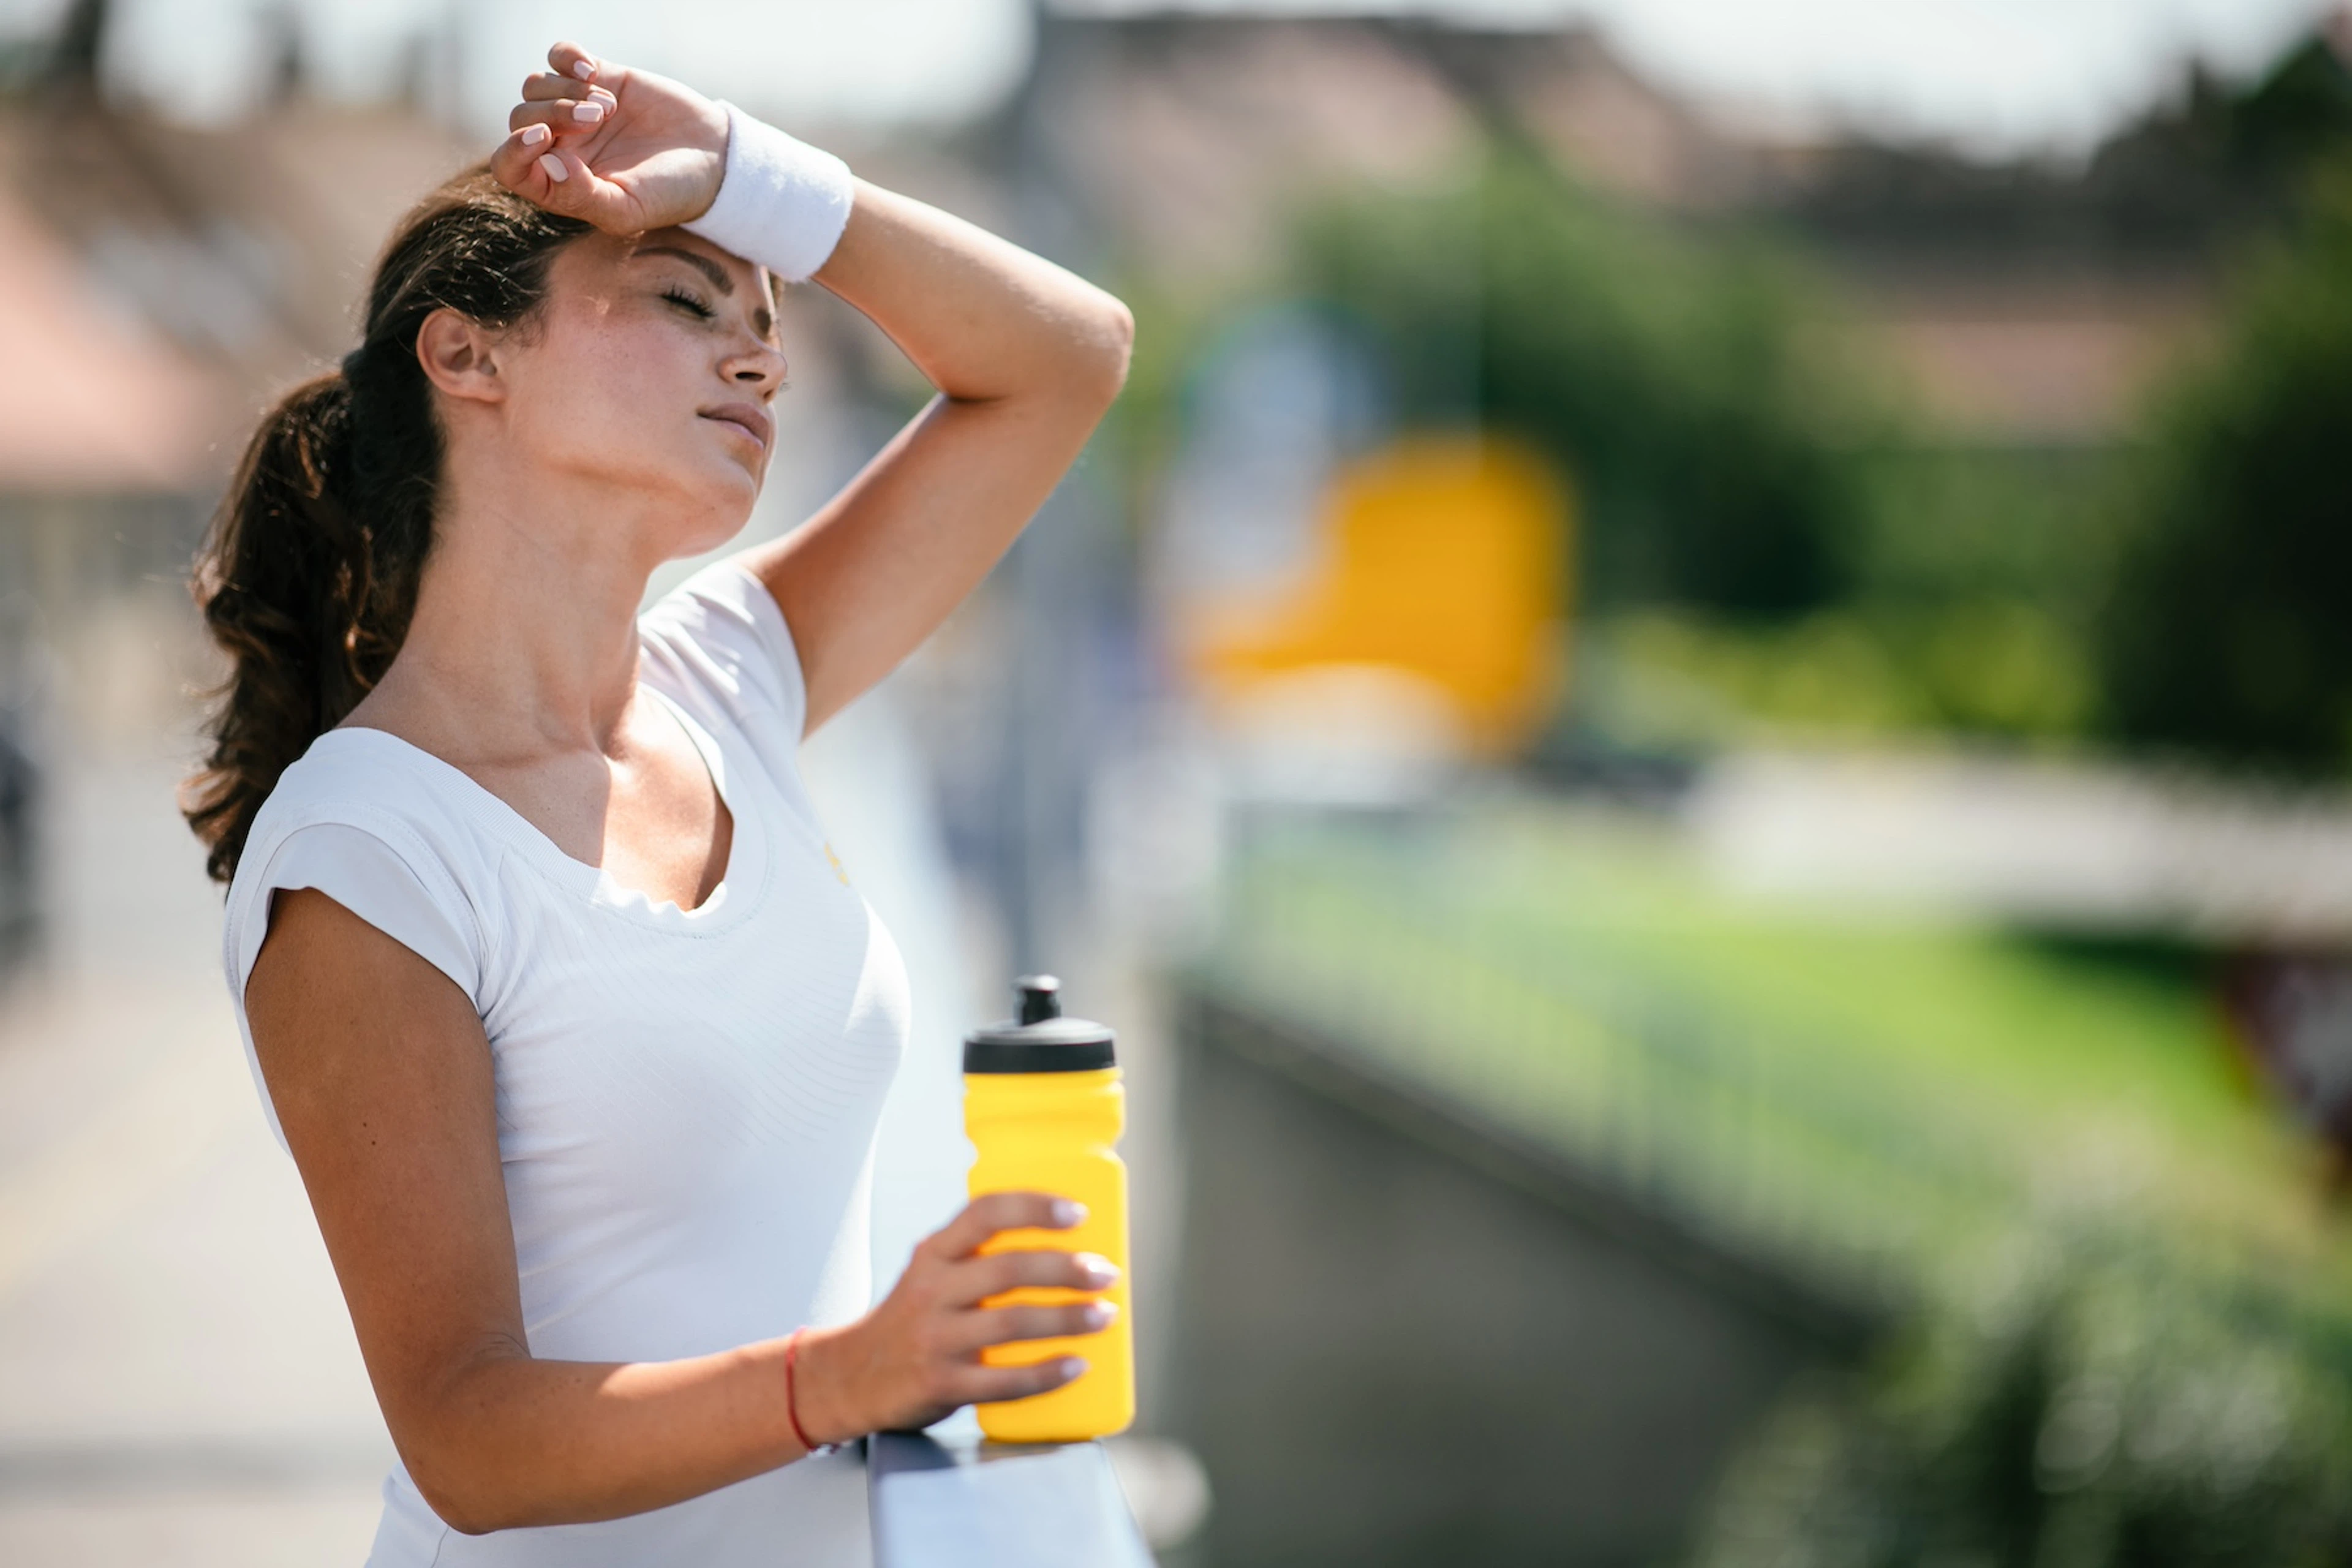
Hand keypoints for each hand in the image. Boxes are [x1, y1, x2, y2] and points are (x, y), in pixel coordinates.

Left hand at [489, 41, 729, 234]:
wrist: (711, 159)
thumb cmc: (669, 194)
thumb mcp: (629, 210)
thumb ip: (582, 196)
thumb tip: (547, 163)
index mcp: (559, 184)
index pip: (510, 166)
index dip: (514, 150)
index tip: (544, 137)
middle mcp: (559, 146)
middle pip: (521, 118)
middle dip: (554, 114)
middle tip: (598, 119)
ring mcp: (574, 109)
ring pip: (535, 86)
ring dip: (565, 90)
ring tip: (608, 106)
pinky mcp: (596, 78)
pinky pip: (558, 56)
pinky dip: (568, 58)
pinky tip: (595, 70)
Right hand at [790, 1192, 1118, 1442]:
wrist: (848, 1378)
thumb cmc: (908, 1322)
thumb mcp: (929, 1276)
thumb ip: (975, 1260)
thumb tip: (1062, 1250)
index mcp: (932, 1255)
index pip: (985, 1213)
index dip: (1034, 1207)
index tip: (1077, 1213)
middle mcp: (932, 1290)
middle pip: (1009, 1269)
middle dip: (1067, 1268)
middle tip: (1105, 1273)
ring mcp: (935, 1338)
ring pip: (1013, 1323)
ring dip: (1068, 1318)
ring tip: (1104, 1316)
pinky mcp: (941, 1383)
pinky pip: (1004, 1380)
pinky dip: (1047, 1374)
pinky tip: (1076, 1366)